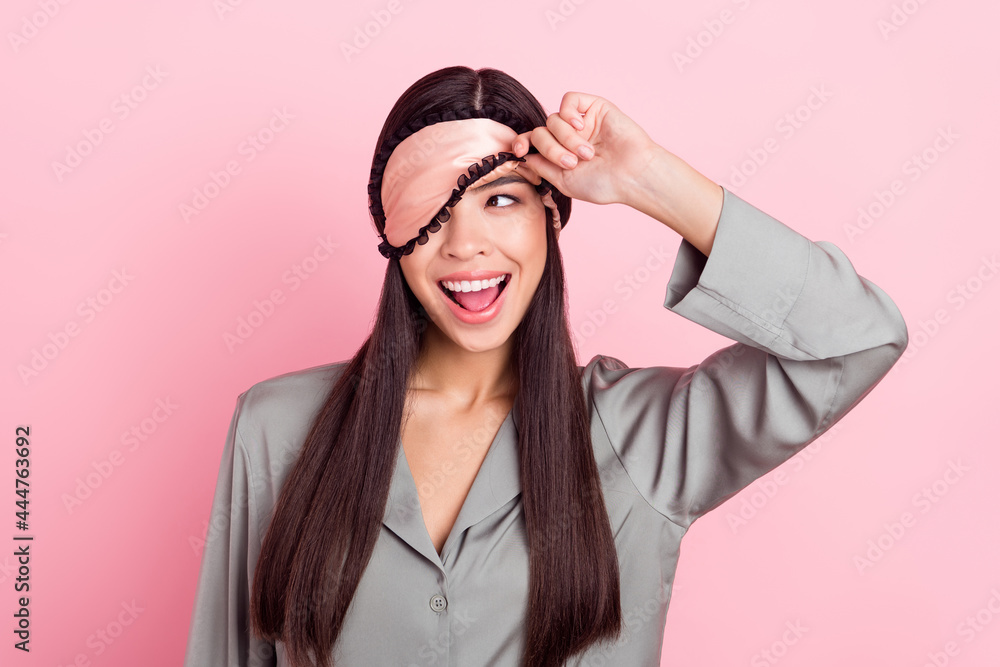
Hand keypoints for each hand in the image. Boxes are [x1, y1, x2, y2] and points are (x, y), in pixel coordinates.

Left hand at [510, 92, 659, 206]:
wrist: (632, 175)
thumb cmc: (603, 183)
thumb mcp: (564, 181)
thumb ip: (541, 166)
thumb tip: (522, 154)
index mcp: (559, 154)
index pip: (532, 143)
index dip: (521, 143)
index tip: (518, 150)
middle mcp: (567, 137)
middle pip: (541, 133)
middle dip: (552, 148)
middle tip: (572, 163)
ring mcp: (581, 122)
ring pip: (553, 119)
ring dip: (566, 138)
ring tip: (586, 153)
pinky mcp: (594, 108)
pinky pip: (569, 100)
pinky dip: (569, 113)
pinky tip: (581, 126)